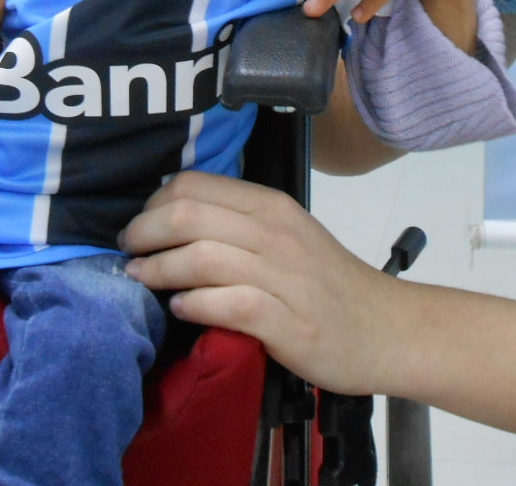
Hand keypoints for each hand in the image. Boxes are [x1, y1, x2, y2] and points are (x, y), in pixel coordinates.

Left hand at [120, 172, 403, 395]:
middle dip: (143, 234)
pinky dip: (195, 305)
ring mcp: (283, 277)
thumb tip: (174, 222)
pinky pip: (229, 305)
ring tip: (140, 281)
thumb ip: (240, 225)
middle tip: (128, 253)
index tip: (139, 227)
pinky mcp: (288, 322)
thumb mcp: (289, 236)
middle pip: (187, 216)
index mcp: (271, 207)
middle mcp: (275, 234)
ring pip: (201, 258)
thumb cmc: (330, 284)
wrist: (387, 328)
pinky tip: (181, 310)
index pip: (195, 186)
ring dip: (158, 270)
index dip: (154, 204)